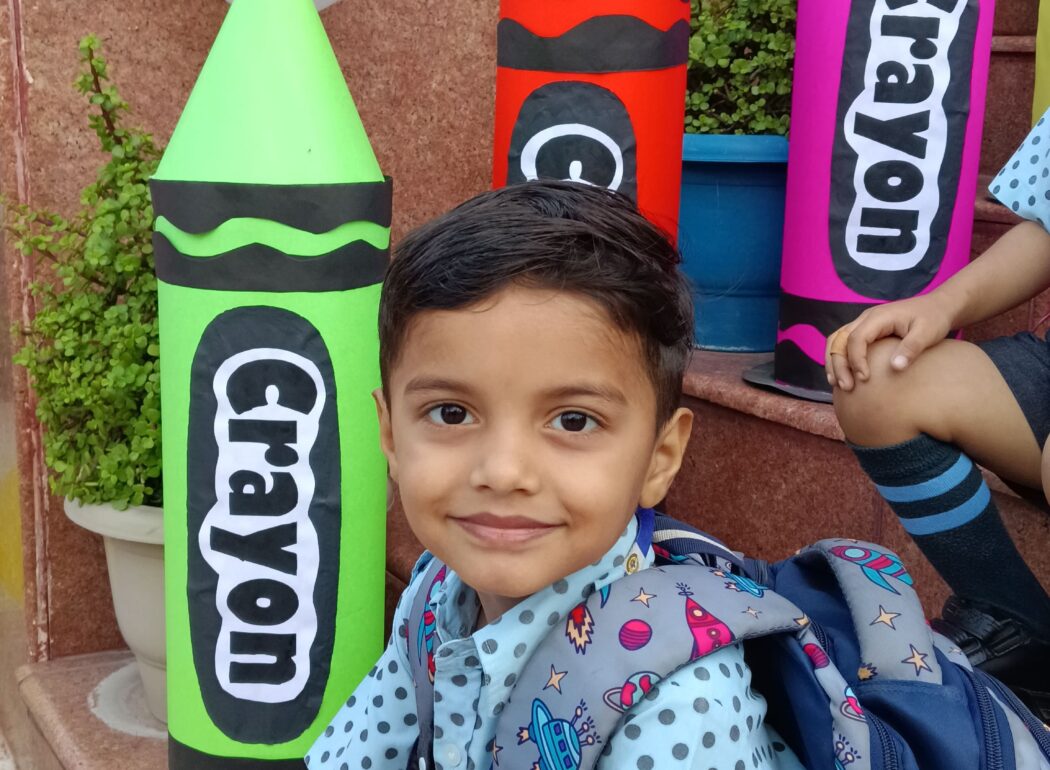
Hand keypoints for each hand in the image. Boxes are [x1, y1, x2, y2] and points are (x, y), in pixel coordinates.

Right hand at [825, 293, 955, 391]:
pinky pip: (843, 343)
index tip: (864, 379)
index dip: (856, 359)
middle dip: (838, 364)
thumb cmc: (933, 319)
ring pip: (836, 341)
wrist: (937, 307)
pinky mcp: (865, 331)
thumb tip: (895, 368)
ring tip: (837, 384)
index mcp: (878, 317)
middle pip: (839, 340)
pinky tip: (842, 376)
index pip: (856, 338)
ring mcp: (863, 323)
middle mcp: (866, 318)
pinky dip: (838, 359)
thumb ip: (911, 348)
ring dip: (833, 362)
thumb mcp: (928, 332)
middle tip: (846, 387)